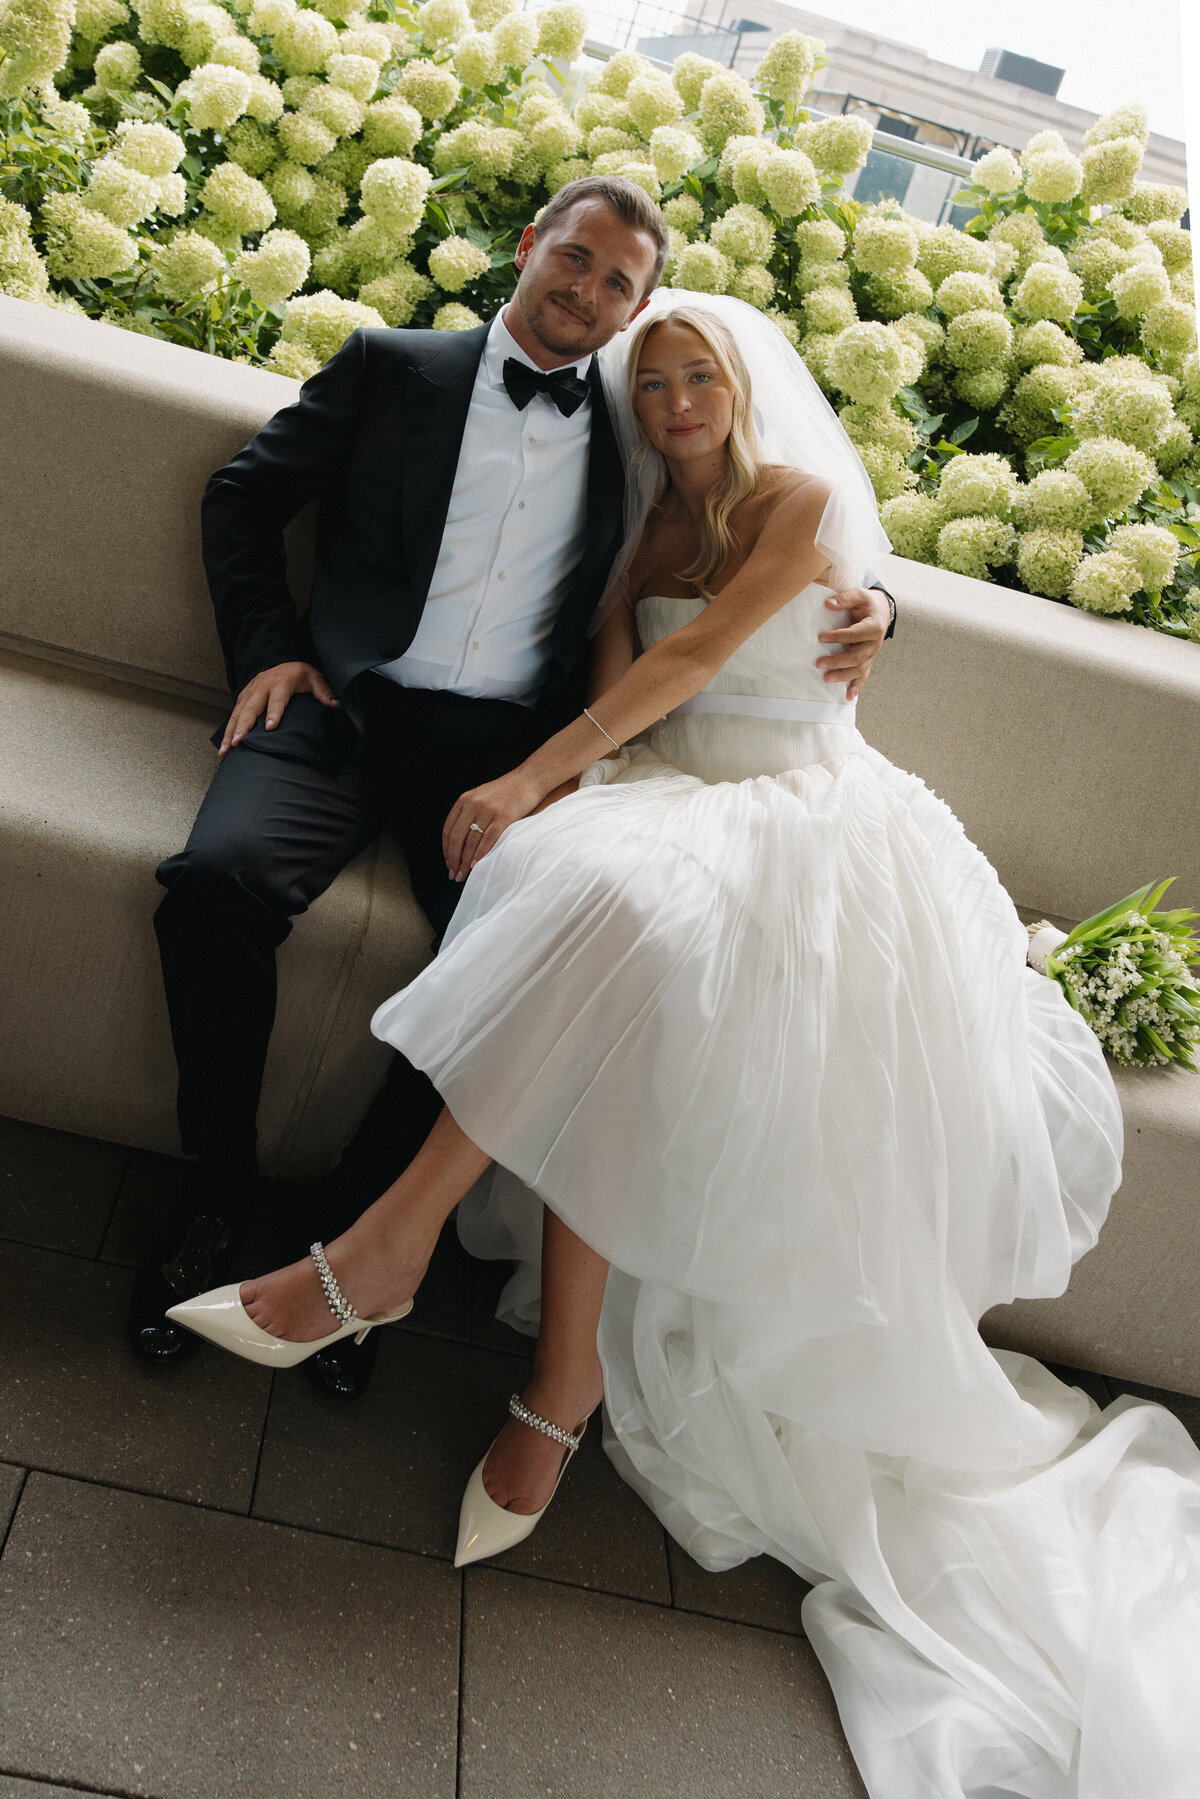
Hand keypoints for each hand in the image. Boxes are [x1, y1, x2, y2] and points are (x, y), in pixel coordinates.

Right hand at [219, 661, 339, 754]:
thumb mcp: (315, 679)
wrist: (284, 664)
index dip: (274, 712)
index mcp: (281, 681)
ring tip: (226, 749)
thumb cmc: (300, 675)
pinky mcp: (243, 697)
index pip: (277, 698)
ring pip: (238, 712)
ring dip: (231, 731)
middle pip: (251, 707)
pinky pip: (233, 714)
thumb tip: (336, 704)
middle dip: (243, 725)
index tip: (270, 727)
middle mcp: (262, 686)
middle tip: (239, 741)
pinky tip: (224, 746)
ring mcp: (250, 692)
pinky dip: (227, 730)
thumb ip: (324, 692)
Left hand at [443, 770, 546, 881]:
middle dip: (454, 860)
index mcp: (464, 800)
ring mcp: (488, 810)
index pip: (448, 829)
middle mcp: (473, 804)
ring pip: (471, 842)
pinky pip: (488, 839)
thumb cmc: (507, 791)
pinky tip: (476, 865)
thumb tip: (461, 841)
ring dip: (465, 862)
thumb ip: (470, 813)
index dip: (446, 849)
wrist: (529, 779)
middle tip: (454, 875)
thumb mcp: (481, 797)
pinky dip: (480, 854)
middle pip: (457, 838)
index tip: (448, 863)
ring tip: (464, 875)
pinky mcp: (503, 816)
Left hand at [815, 588, 890, 701]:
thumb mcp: (860, 595)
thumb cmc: (868, 604)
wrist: (882, 611)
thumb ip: (845, 598)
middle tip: (818, 663)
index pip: (854, 634)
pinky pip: (864, 676)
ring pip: (859, 669)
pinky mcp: (868, 660)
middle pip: (856, 656)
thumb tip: (828, 603)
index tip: (821, 637)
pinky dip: (857, 687)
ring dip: (843, 676)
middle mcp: (875, 644)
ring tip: (826, 678)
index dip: (838, 636)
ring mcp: (872, 654)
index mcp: (873, 627)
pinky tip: (848, 697)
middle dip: (837, 661)